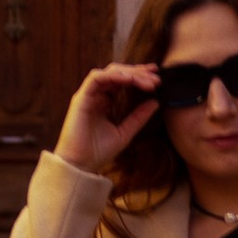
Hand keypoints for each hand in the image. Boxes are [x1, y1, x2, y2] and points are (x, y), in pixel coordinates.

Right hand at [55, 61, 159, 175]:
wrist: (81, 165)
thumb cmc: (98, 151)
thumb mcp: (125, 132)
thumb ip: (139, 117)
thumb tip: (156, 102)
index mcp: (104, 102)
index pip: (122, 81)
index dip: (139, 76)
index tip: (156, 78)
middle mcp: (96, 95)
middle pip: (118, 73)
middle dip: (138, 72)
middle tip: (156, 77)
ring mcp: (88, 95)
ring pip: (109, 72)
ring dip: (129, 73)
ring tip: (146, 80)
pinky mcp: (81, 98)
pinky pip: (97, 78)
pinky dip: (113, 76)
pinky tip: (129, 79)